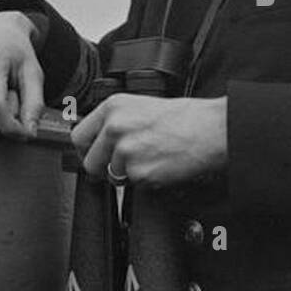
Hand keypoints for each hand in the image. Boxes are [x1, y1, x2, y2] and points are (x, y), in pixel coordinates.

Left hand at [71, 94, 227, 185]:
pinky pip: (134, 185)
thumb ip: (116, 120)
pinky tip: (161, 165)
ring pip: (112, 176)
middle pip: (89, 162)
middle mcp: (115, 128)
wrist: (211, 130)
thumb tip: (100, 139)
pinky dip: (146, 181)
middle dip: (103, 168)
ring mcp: (125, 151)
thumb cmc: (185, 117)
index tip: (95, 155)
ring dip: (129, 174)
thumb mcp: (142, 106)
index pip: (79, 136)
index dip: (87, 150)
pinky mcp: (139, 173)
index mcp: (113, 107)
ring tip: (152, 158)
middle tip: (123, 165)